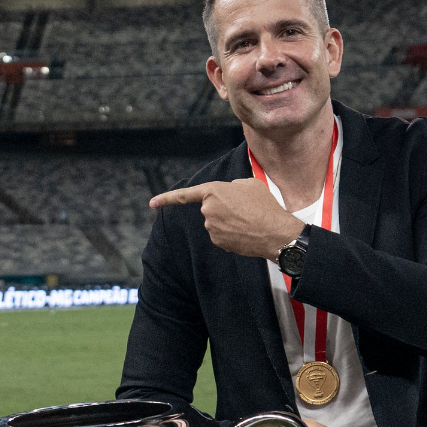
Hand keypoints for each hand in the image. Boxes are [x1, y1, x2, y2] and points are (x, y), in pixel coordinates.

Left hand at [150, 180, 303, 260]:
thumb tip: (226, 195)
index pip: (185, 195)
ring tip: (249, 219)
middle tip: (244, 209)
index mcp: (213, 191)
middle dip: (224, 208)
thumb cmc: (265, 205)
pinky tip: (245, 231)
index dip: (167, 198)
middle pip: (210, 208)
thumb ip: (231, 187)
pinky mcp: (217, 241)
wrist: (274, 232)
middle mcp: (207, 210)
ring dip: (229, 221)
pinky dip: (231, 233)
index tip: (152, 203)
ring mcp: (211, 227)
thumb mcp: (249, 184)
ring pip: (216, 222)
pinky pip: (221, 235)